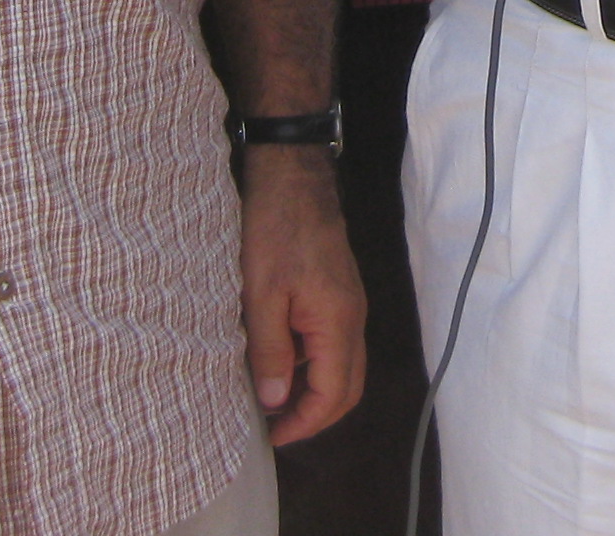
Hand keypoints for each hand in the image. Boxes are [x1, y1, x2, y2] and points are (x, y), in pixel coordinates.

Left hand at [239, 145, 365, 445]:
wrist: (294, 180)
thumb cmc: (275, 233)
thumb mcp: (261, 296)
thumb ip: (271, 351)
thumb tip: (275, 400)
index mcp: (337, 323)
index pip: (332, 394)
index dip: (304, 423)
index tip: (272, 435)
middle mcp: (353, 319)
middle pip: (348, 388)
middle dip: (315, 415)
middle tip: (276, 426)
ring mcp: (350, 305)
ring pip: (344, 367)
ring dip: (315, 391)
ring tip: (273, 399)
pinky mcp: (340, 294)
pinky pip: (335, 345)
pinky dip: (314, 365)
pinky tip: (281, 361)